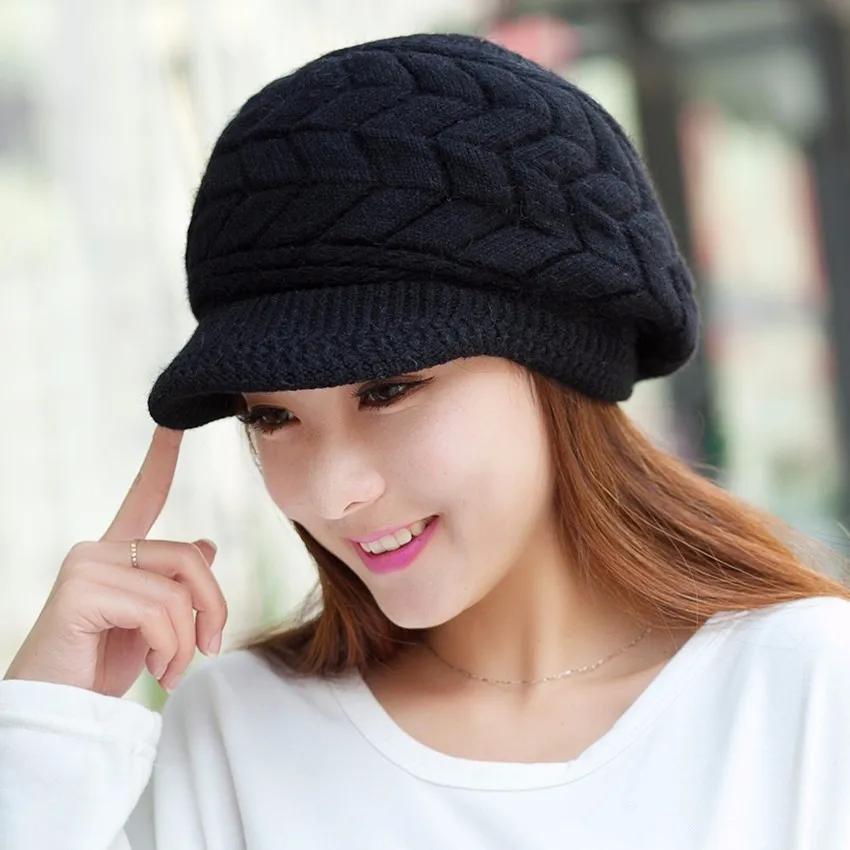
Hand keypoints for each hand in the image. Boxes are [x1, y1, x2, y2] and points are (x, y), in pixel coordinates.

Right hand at [3, 427, 227, 696]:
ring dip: (185, 641)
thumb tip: (206, 543)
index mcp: (114, 554)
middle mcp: (96, 550)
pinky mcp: (82, 591)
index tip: (172, 423)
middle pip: (188, 558)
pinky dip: (169, 648)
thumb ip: (172, 583)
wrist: (57, 717)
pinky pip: (158, 611)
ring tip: (170, 671)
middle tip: (209, 648)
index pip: (144, 497)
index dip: (161, 460)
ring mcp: (86, 567)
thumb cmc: (98, 672)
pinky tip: (154, 671)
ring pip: (177, 590)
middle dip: (212, 608)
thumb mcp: (148, 625)